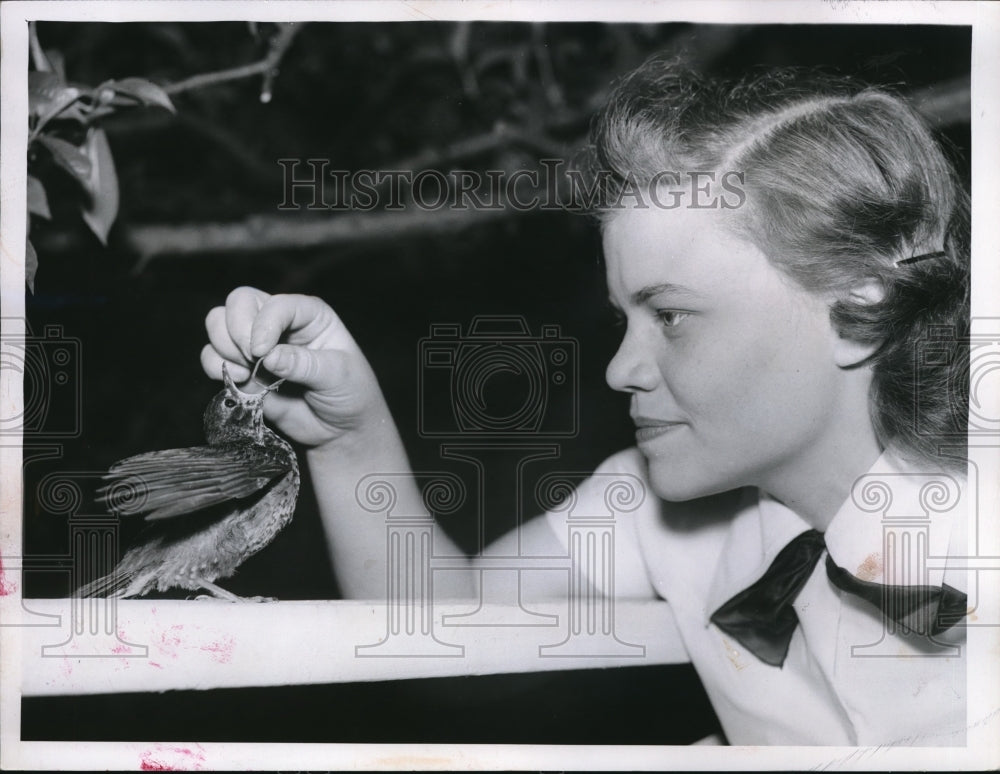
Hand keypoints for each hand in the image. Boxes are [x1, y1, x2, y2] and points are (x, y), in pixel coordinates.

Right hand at [202, 287, 386, 447]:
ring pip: (218, 323)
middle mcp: (280, 324)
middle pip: (239, 302)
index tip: (261, 352)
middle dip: (237, 329)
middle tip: (252, 357)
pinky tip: (239, 380)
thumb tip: (268, 356)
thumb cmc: (351, 395)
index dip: (263, 324)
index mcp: (309, 315)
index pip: (276, 304)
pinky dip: (214, 365)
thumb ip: (304, 364)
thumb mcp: (338, 375)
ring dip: (224, 346)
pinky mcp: (243, 371)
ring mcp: (258, 346)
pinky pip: (212, 356)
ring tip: (246, 371)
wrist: (341, 430)